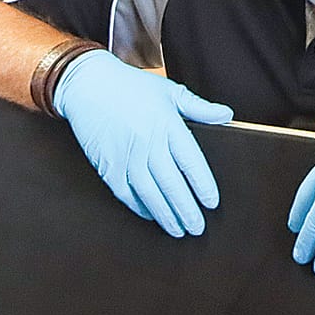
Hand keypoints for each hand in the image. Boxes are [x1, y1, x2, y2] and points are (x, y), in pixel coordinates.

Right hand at [51, 49, 234, 236]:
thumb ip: (199, 107)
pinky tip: (151, 215)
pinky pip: (125, 192)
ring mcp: (125, 155)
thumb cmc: (130, 86)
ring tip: (178, 229)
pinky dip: (139, 207)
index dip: (202, 185)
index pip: (191, 162)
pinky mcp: (107, 164)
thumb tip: (226, 114)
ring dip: (165, 214)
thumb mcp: (169, 91)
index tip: (211, 203)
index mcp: (167, 124)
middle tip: (197, 227)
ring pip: (149, 193)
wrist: (87, 84)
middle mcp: (147, 142)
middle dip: (187, 209)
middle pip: (172, 184)